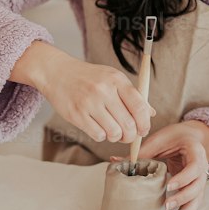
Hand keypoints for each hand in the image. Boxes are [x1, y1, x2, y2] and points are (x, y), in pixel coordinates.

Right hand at [14, 43, 153, 146]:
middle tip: (128, 135)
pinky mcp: (77, 115)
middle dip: (131, 135)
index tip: (143, 130)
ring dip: (116, 137)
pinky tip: (98, 128)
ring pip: (114, 133)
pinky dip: (101, 136)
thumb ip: (132, 95)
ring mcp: (89, 103)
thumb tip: (150, 113)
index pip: (139, 107)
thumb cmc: (88, 77)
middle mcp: (104, 90)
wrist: (57, 72)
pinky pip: (98, 135)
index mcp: (117, 80)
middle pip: (128, 124)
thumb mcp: (113, 78)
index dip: (145, 123)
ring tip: (112, 130)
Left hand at [138, 119, 208, 209]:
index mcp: (195, 152)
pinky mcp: (196, 188)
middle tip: (167, 205)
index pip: (194, 168)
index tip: (168, 186)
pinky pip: (194, 203)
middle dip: (183, 198)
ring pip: (198, 198)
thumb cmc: (174, 137)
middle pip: (198, 186)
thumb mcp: (160, 141)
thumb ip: (142, 152)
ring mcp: (200, 179)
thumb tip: (115, 161)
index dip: (183, 178)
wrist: (190, 137)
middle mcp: (202, 167)